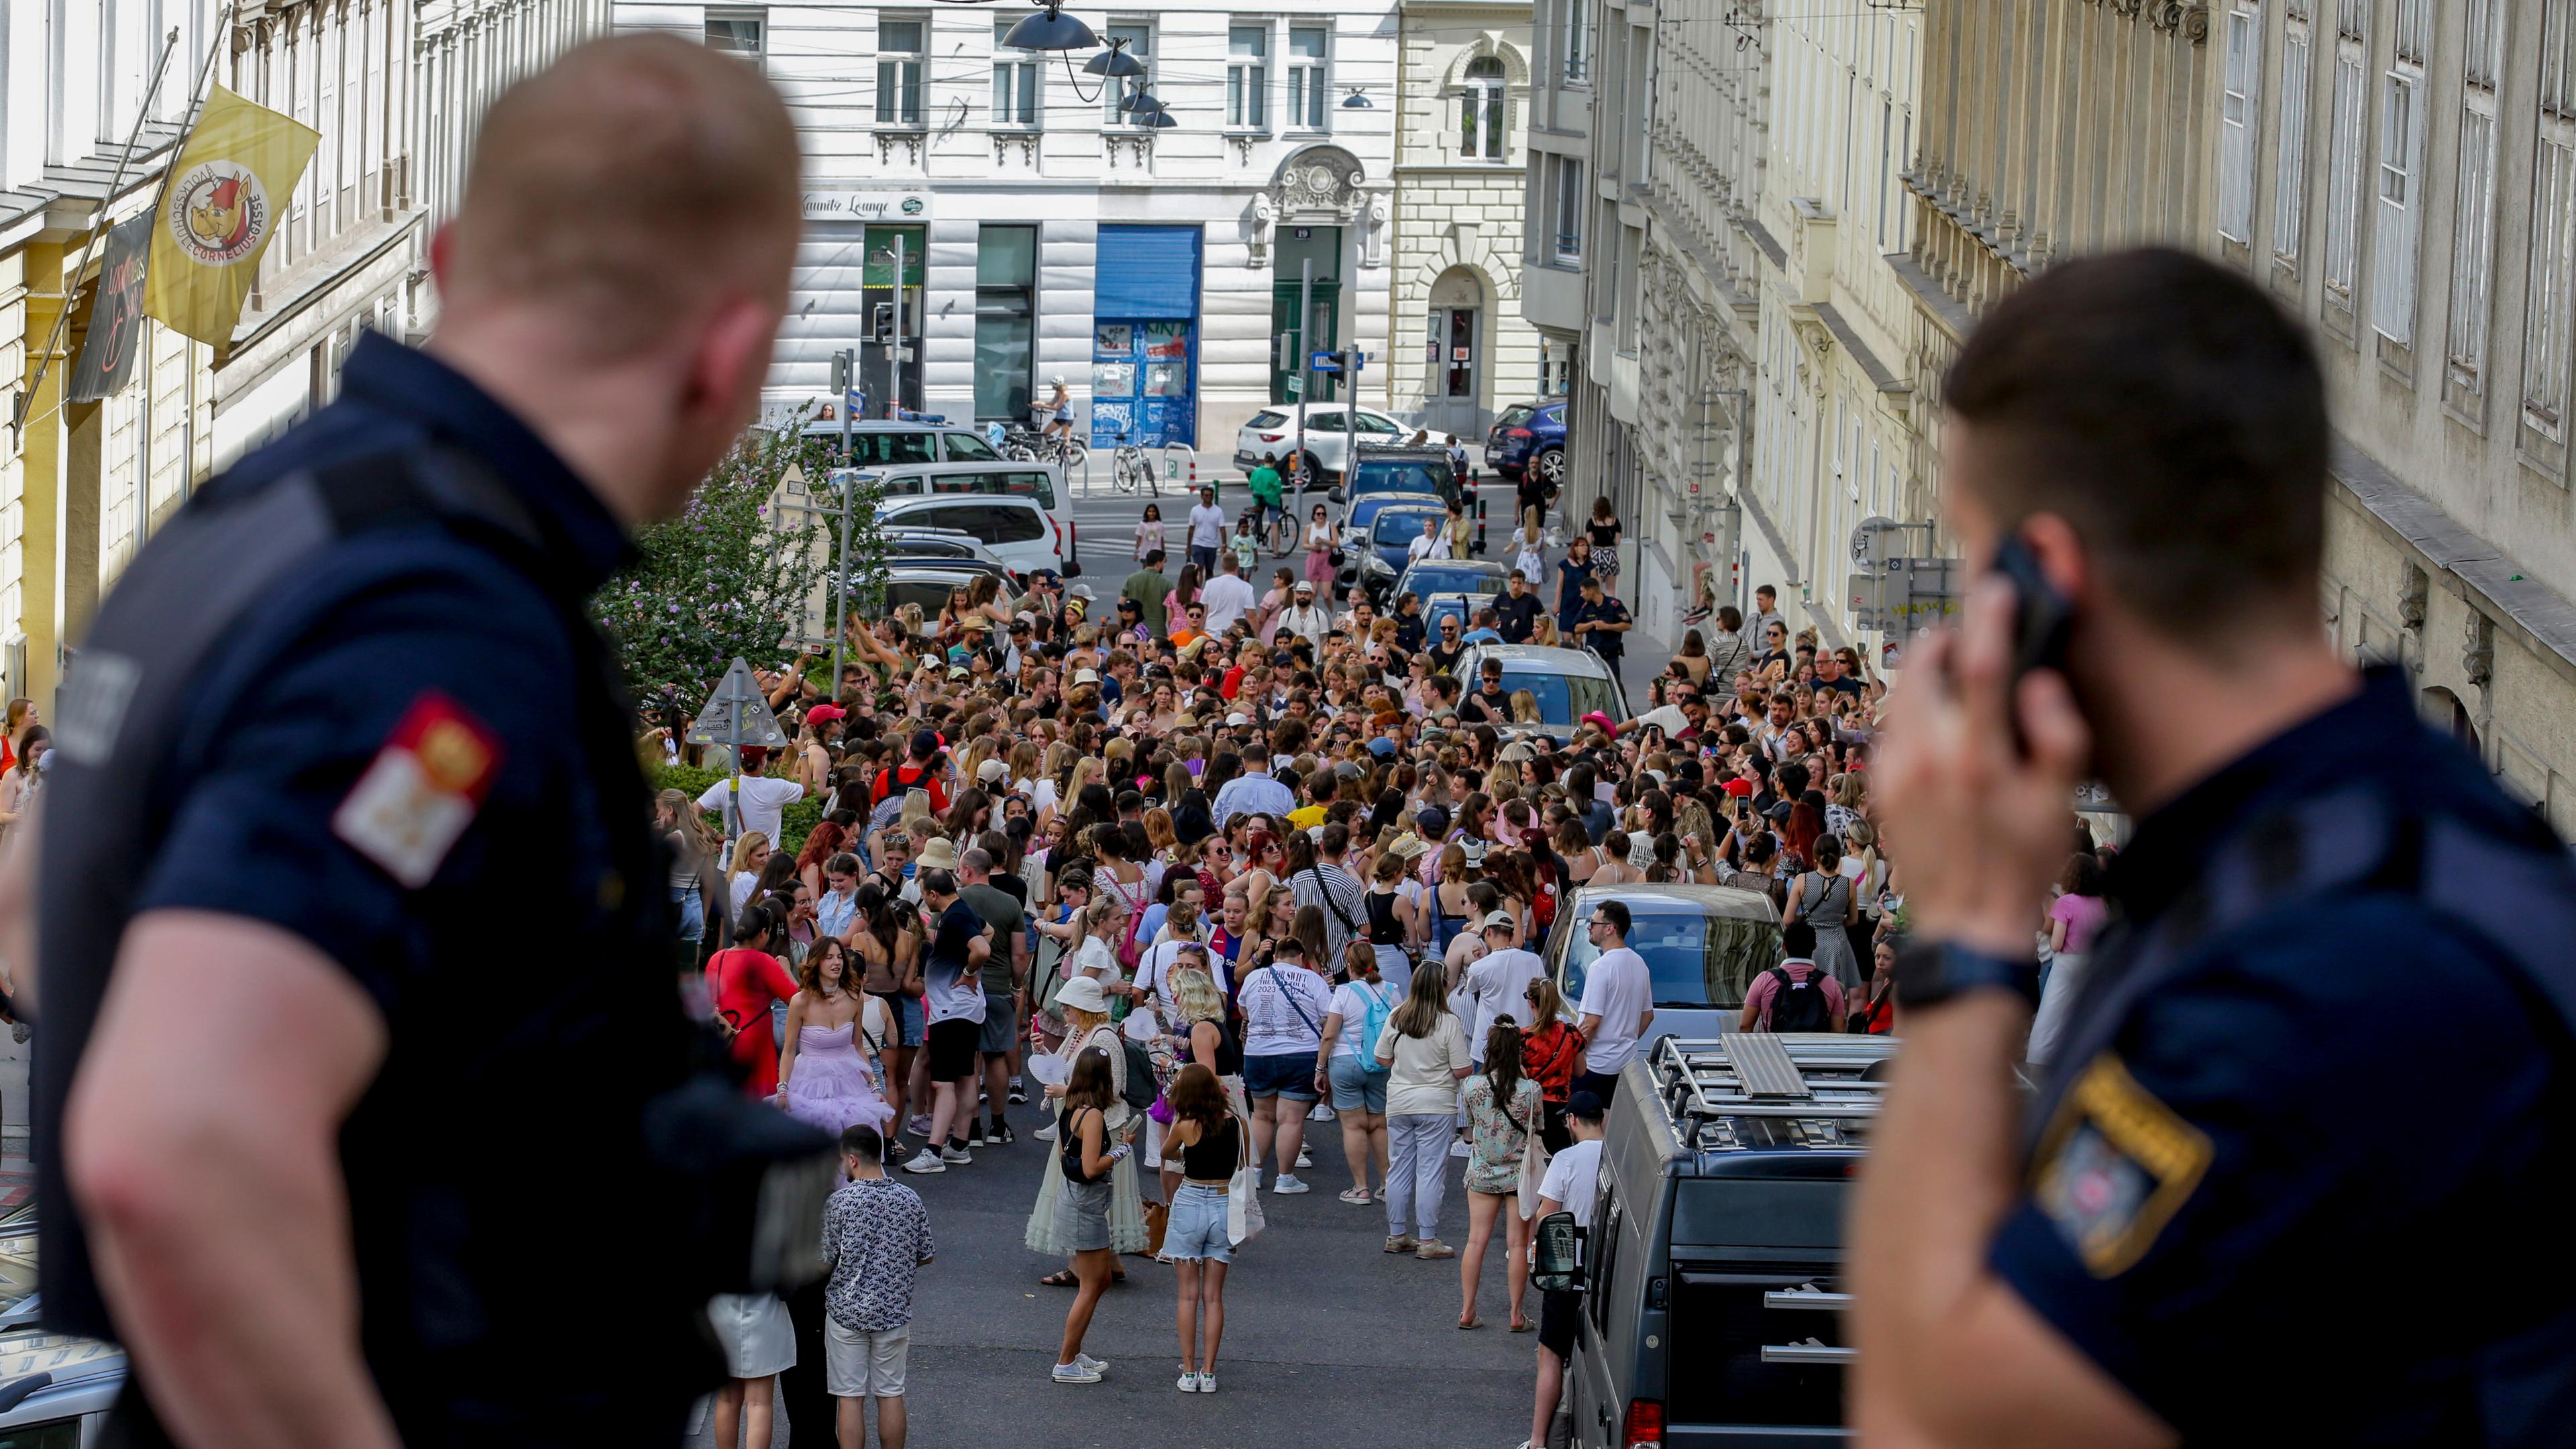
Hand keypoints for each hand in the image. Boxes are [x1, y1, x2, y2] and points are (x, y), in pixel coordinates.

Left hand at [1044, 1081, 1066, 1098]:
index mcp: (1051, 1086)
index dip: (1047, 1086)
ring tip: (1048, 1093)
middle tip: (1047, 1090)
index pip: (1046, 1086)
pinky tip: (1050, 1095)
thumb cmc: (1062, 1087)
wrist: (1065, 1091)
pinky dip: (1049, 1096)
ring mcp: (1052, 1094)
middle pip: (1045, 1090)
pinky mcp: (1053, 1097)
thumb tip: (1049, 1085)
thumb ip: (1052, 1085)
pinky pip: (1049, 1097)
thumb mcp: (1056, 1084)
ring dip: (1046, 1093)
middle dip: (1046, 1090)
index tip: (1047, 1086)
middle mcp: (1051, 1090)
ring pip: (1046, 1094)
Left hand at [1872, 576, 2087, 958]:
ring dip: (1927, 674)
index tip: (1997, 589)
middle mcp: (1928, 757)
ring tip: (1959, 679)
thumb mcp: (2060, 805)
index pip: (1982, 664)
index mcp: (1978, 758)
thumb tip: (2039, 683)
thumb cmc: (2021, 864)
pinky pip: (1892, 727)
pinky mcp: (1880, 786)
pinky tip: (1941, 726)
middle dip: (1946, 640)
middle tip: (1972, 637)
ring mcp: (1895, 771)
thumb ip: (2058, 736)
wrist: (1968, 924)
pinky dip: (1914, 711)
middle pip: (1923, 665)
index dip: (1990, 616)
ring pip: (1901, 693)